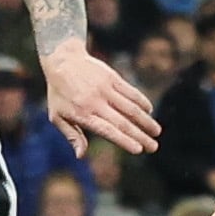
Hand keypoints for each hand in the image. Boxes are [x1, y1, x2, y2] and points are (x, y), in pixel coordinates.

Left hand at [41, 44, 160, 153]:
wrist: (62, 60)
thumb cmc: (59, 93)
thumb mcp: (57, 116)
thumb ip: (72, 136)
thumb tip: (81, 156)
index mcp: (83, 115)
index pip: (108, 130)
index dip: (124, 140)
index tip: (138, 150)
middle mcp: (96, 102)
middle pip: (123, 122)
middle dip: (141, 136)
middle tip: (154, 147)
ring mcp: (105, 89)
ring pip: (131, 107)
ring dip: (146, 121)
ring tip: (156, 132)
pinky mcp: (112, 78)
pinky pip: (131, 92)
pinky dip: (142, 102)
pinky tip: (149, 111)